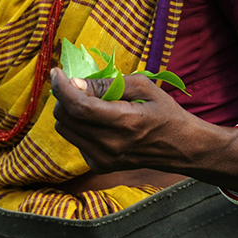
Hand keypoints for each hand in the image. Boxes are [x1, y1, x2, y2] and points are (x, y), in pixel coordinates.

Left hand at [50, 67, 207, 174]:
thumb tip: (75, 83)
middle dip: (63, 97)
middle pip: (65, 117)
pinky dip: (78, 126)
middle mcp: (110, 145)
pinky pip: (74, 140)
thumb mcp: (143, 87)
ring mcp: (102, 158)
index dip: (62, 88)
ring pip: (64, 129)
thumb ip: (107, 84)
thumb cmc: (164, 112)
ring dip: (68, 111)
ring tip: (89, 103)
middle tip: (75, 85)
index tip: (56, 72)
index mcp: (125, 122)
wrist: (180, 148)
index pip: (80, 106)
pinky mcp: (98, 165)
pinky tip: (98, 122)